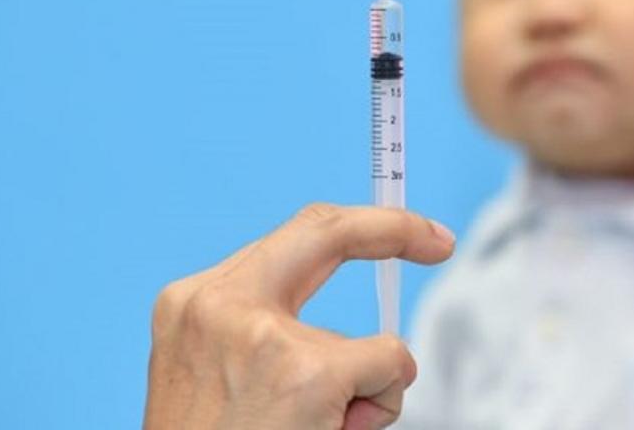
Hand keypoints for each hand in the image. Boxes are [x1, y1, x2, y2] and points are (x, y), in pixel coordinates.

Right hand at [143, 203, 455, 429]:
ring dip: (363, 392)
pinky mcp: (309, 375)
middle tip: (440, 241)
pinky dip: (380, 406)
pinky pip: (388, 367)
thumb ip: (270, 334)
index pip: (289, 236)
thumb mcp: (217, 376)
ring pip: (368, 342)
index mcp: (193, 303)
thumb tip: (366, 343)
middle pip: (328, 230)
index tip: (404, 231)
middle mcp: (218, 304)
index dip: (355, 226)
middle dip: (395, 228)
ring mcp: (264, 336)